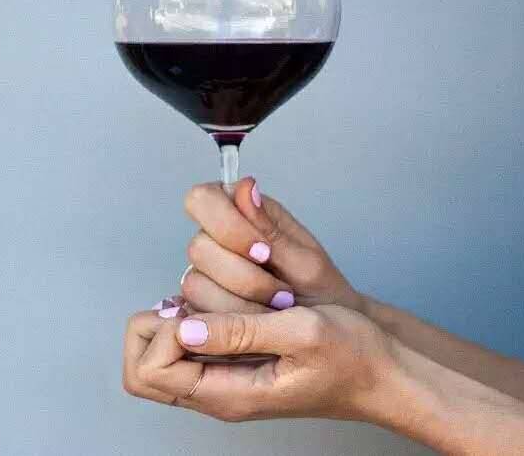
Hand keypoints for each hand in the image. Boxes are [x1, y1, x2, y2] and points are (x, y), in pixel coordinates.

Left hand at [122, 304, 401, 423]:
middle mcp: (217, 391)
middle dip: (154, 326)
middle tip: (194, 304)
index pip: (150, 371)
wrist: (383, 373)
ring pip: (161, 352)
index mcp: (229, 393)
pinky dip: (196, 315)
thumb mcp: (302, 333)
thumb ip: (242, 332)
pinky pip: (190, 342)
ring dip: (177, 316)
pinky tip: (230, 298)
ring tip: (219, 299)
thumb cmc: (352, 356)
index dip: (164, 331)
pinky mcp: (234, 362)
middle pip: (142, 367)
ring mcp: (224, 377)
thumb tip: (183, 327)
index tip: (202, 310)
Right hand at [180, 179, 364, 314]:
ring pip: (195, 284)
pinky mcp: (202, 308)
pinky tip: (261, 323)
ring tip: (277, 309)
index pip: (203, 199)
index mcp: (242, 211)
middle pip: (198, 247)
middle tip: (283, 293)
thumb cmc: (320, 292)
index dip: (226, 225)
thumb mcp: (305, 261)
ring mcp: (206, 275)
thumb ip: (271, 228)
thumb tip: (246, 186)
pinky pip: (199, 315)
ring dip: (241, 302)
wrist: (328, 337)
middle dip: (242, 276)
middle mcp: (217, 239)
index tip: (264, 253)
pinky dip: (234, 323)